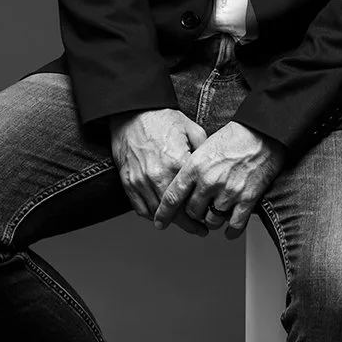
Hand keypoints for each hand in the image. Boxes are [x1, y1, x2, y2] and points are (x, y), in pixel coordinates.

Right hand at [110, 108, 207, 233]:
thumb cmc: (160, 118)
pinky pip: (140, 208)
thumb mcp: (192, 129)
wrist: (132, 112)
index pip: (192, 199)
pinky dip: (151, 215)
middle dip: (189, 224)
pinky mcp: (128, 182)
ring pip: (157, 213)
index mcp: (177, 164)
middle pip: (175, 212)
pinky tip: (161, 215)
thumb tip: (213, 166)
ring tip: (182, 225)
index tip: (209, 216)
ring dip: (171, 222)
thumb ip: (204, 151)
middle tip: (199, 229)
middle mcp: (158, 176)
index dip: (202, 211)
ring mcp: (140, 181)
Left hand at [153, 120, 285, 238]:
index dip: (164, 213)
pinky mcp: (247, 198)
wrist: (262, 132)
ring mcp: (228, 192)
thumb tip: (184, 186)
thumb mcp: (204, 146)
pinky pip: (235, 224)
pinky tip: (229, 230)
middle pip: (192, 212)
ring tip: (216, 213)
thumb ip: (192, 167)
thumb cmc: (234, 136)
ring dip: (212, 220)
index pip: (172, 197)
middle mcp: (209, 182)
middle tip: (199, 210)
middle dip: (194, 214)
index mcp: (195, 167)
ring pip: (212, 220)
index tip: (160, 222)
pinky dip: (231, 231)